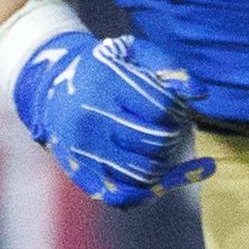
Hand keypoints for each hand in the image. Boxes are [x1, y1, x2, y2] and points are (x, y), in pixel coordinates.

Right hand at [13, 31, 210, 206]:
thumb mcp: (133, 53)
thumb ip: (169, 67)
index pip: (163, 109)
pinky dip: (146, 192)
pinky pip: (122, 196)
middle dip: (172, 136)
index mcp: (106, 86)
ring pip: (144, 171)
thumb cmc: (102, 69)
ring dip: (162, 161)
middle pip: (157, 142)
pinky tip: (160, 180)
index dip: (178, 110)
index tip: (173, 107)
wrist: (48, 88)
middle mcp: (92, 120)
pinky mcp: (80, 172)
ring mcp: (84, 150)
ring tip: (158, 146)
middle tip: (167, 128)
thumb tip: (200, 93)